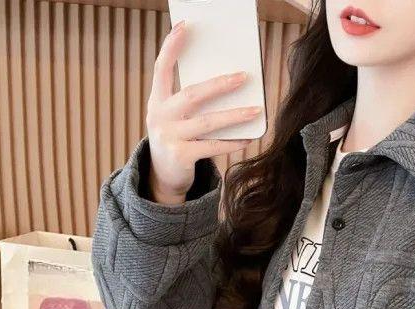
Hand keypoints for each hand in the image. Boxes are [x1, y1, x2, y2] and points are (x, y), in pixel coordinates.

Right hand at [146, 19, 264, 203]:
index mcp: (157, 100)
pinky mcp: (181, 157)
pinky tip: (249, 138)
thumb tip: (229, 83)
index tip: (185, 26)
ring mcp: (169, 137)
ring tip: (256, 110)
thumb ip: (192, 101)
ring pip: (207, 122)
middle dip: (219, 85)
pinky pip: (212, 147)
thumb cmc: (177, 138)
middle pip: (192, 95)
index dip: (172, 47)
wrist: (163, 176)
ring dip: (234, 115)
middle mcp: (160, 116)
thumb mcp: (176, 116)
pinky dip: (232, 143)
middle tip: (244, 76)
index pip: (162, 68)